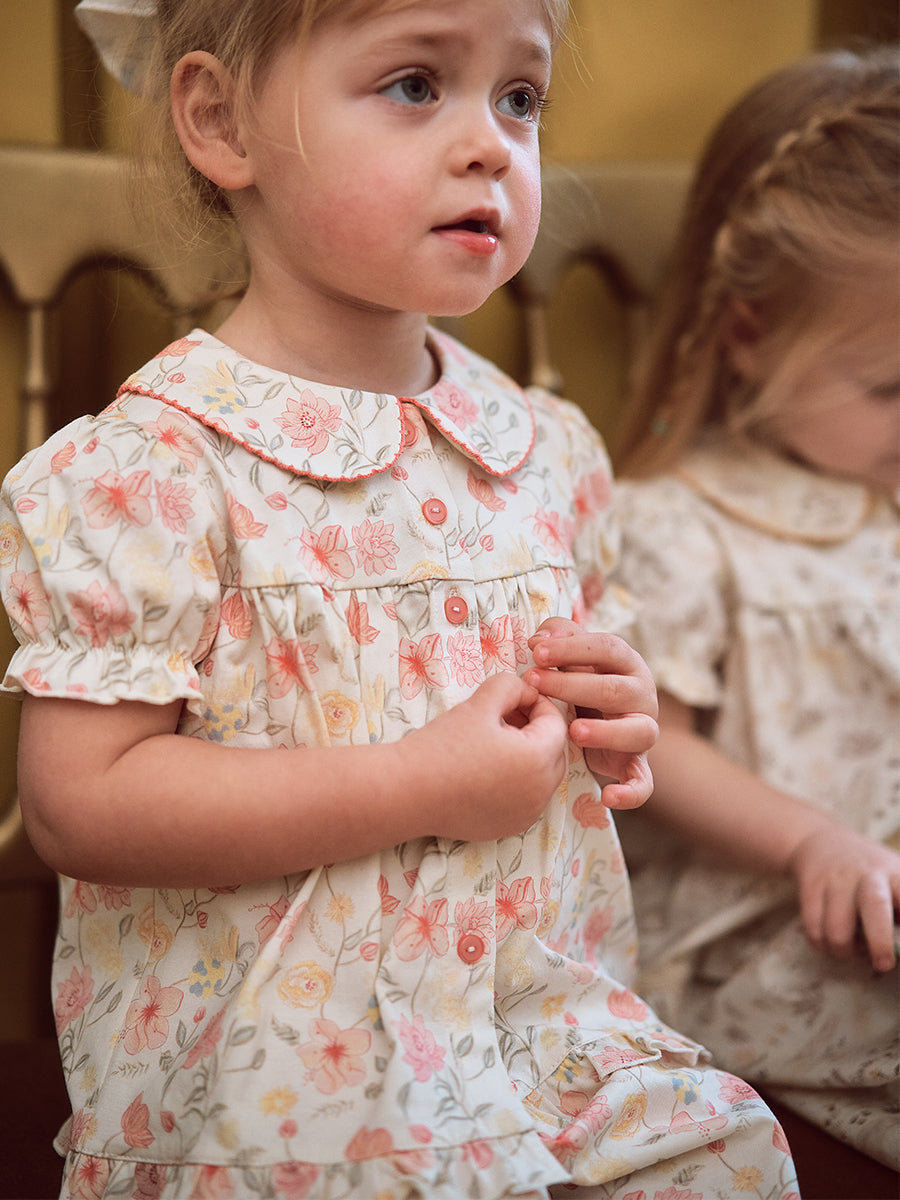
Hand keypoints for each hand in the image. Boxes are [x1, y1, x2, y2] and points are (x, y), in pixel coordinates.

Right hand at [404, 671, 568, 841]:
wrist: (407, 791)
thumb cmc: (442, 746)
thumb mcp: (479, 703)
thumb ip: (511, 686)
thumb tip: (527, 692)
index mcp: (537, 759)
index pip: (556, 723)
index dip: (537, 703)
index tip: (513, 697)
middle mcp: (540, 792)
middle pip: (556, 751)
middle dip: (537, 730)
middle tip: (505, 717)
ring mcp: (527, 814)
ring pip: (544, 776)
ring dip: (529, 755)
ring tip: (494, 741)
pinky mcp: (510, 827)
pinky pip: (528, 797)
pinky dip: (519, 780)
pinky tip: (487, 768)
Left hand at [524, 617, 657, 808]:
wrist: (595, 723)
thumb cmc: (580, 681)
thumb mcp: (570, 655)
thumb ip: (558, 636)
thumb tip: (540, 638)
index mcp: (627, 663)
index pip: (608, 648)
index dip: (573, 648)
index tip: (536, 653)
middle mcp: (642, 695)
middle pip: (616, 689)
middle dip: (573, 685)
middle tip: (535, 683)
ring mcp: (643, 731)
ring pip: (639, 732)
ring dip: (607, 733)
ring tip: (573, 732)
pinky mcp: (637, 765)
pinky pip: (644, 782)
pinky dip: (631, 792)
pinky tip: (607, 797)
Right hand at [788, 824, 899, 972]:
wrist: (823, 842)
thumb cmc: (870, 873)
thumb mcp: (895, 878)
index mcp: (895, 874)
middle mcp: (867, 874)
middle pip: (875, 906)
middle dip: (880, 941)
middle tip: (884, 964)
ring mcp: (836, 880)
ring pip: (837, 929)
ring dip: (845, 950)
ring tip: (852, 948)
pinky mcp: (811, 887)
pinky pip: (813, 928)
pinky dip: (822, 944)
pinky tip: (829, 939)